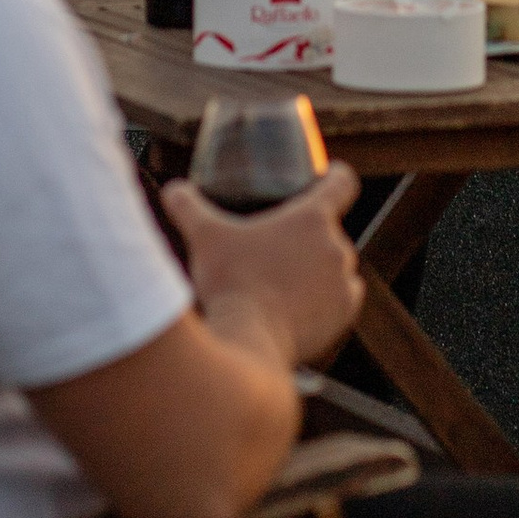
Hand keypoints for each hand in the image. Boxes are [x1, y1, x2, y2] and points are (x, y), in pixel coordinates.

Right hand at [161, 165, 363, 370]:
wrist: (248, 341)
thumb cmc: (230, 283)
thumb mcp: (204, 237)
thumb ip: (188, 207)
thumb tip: (174, 191)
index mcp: (312, 219)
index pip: (342, 183)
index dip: (334, 176)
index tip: (325, 178)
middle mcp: (336, 248)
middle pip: (330, 230)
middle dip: (308, 237)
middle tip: (278, 246)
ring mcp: (343, 283)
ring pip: (336, 266)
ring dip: (317, 269)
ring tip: (285, 280)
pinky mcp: (343, 315)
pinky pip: (343, 298)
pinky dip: (325, 299)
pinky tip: (299, 304)